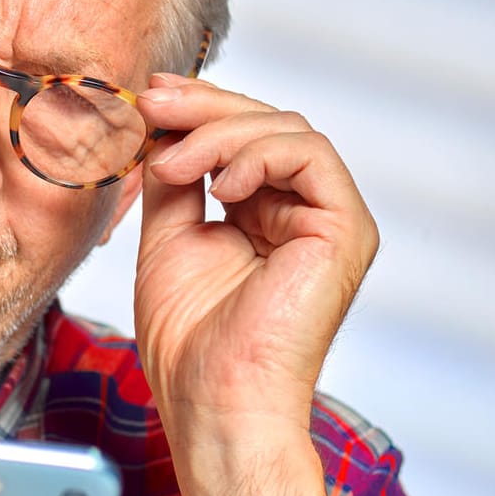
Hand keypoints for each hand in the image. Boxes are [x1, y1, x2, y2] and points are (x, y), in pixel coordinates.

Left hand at [132, 74, 378, 446]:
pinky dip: (256, 156)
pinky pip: (309, 155)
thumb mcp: (168, 240)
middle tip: (153, 101)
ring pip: (285, 130)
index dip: (196, 109)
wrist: (215, 399)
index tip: (149, 95)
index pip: (239, 139)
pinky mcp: (346, 229)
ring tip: (171, 166)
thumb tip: (160, 126)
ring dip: (218, 134)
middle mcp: (302, 213)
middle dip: (203, 106)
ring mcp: (329, 220)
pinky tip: (217, 187)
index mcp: (263, 215)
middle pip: (264, 124)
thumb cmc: (191, 344)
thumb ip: (173, 182)